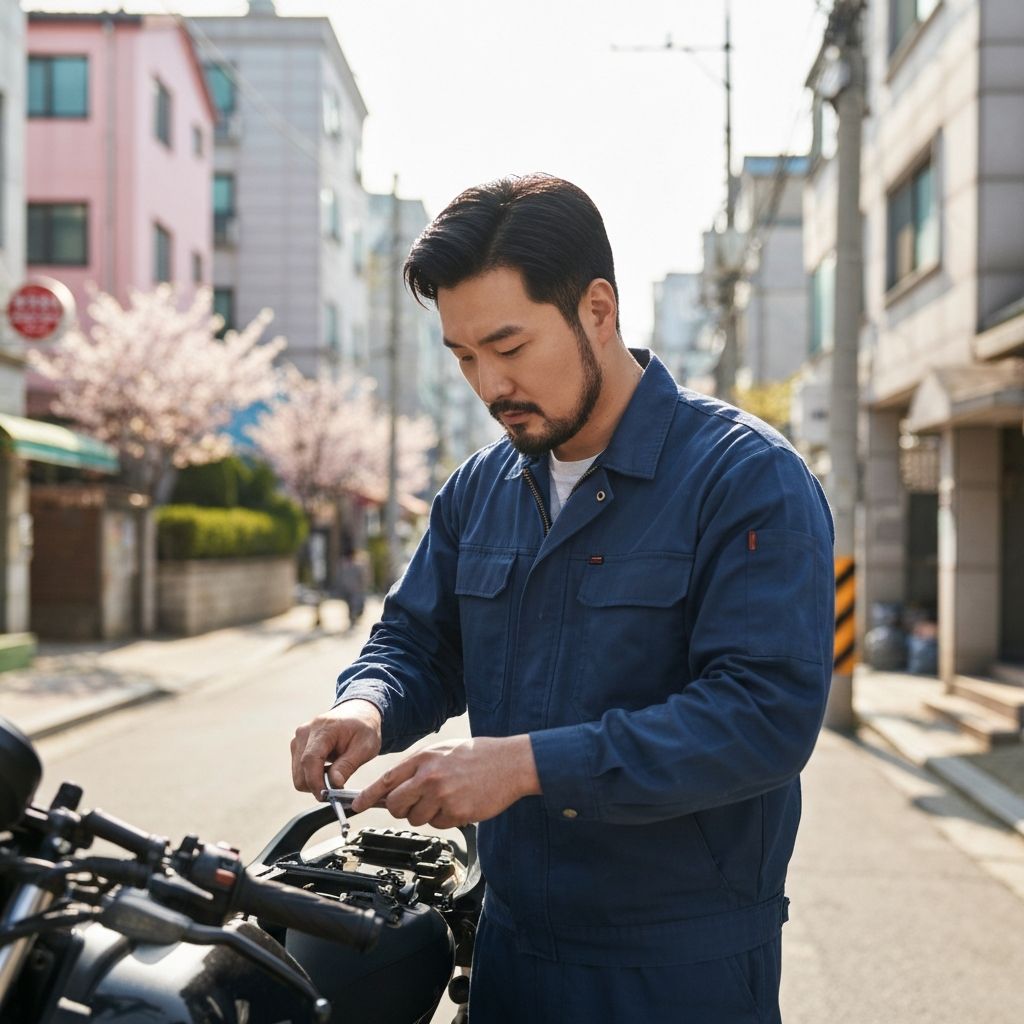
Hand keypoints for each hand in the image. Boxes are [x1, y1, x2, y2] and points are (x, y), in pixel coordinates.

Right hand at [291, 700, 382, 794]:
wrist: (357, 713)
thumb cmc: (363, 728)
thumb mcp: (365, 746)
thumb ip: (348, 765)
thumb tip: (334, 784)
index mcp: (322, 728)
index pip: (310, 760)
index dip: (316, 782)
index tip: (327, 796)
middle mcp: (304, 733)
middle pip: (300, 771)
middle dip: (317, 785)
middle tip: (338, 787)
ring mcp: (298, 739)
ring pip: (298, 774)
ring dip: (315, 781)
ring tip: (335, 774)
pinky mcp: (297, 746)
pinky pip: (299, 770)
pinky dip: (312, 776)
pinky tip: (328, 769)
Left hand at [351, 735, 540, 828]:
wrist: (511, 763)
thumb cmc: (478, 755)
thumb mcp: (442, 751)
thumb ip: (417, 766)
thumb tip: (392, 786)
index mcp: (424, 758)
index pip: (386, 781)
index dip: (367, 796)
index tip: (356, 805)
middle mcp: (430, 777)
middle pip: (396, 806)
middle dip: (400, 809)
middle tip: (412, 803)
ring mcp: (443, 797)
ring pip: (416, 819)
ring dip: (426, 813)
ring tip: (445, 797)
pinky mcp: (457, 814)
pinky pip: (438, 824)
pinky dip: (445, 818)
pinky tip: (458, 802)